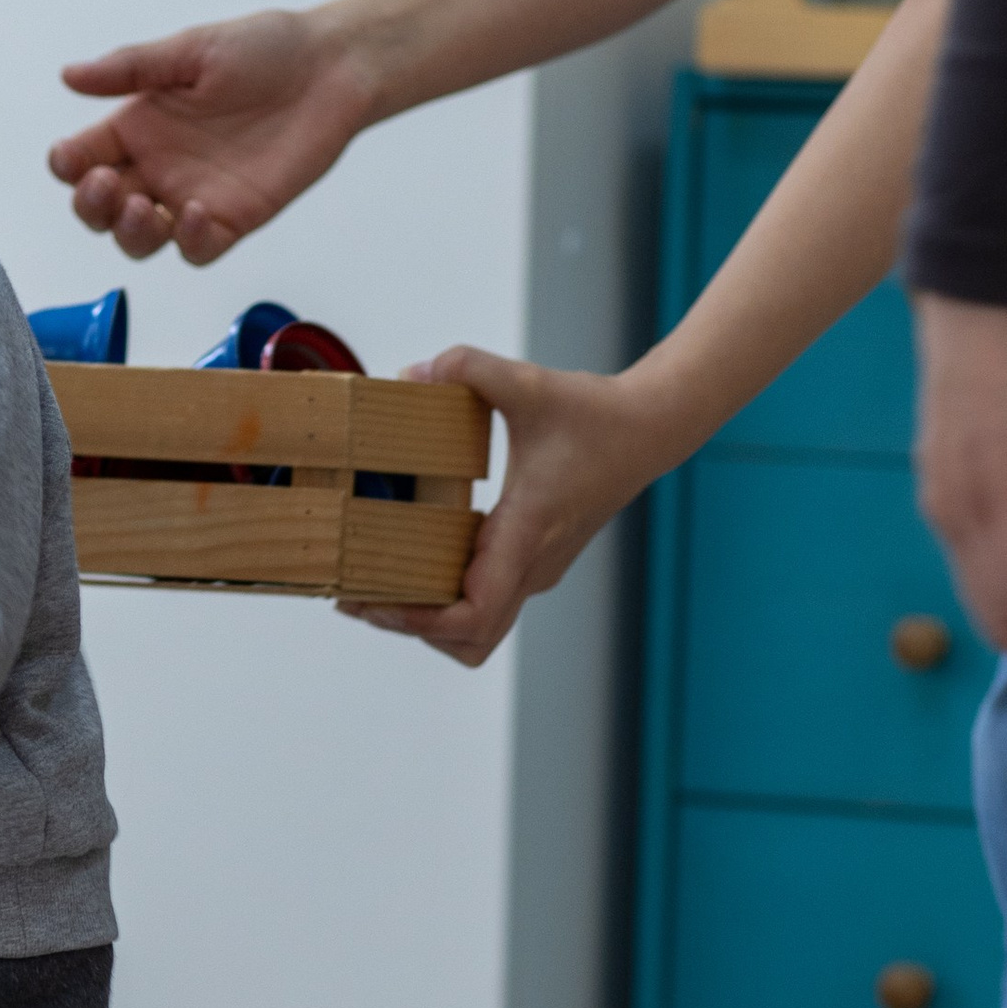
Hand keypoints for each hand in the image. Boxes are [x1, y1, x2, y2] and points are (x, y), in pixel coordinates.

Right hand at [51, 12, 376, 263]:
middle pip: (100, 209)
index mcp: (139, 124)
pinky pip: (197, 249)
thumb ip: (133, 68)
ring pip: (141, 239)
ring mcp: (193, 196)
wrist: (332, 68)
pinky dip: (186, 241)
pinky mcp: (234, 218)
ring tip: (142, 207)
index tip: (71, 158)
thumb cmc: (265, 49)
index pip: (83, 157)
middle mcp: (159, 166)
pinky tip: (194, 213)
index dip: (67, 165)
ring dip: (129, 233)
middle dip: (92, 206)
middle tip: (108, 185)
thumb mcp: (192, 50)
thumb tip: (69, 75)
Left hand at [343, 348, 675, 665]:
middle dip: (409, 626)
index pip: (473, 615)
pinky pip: (485, 602)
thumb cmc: (595, 414)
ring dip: (429, 621)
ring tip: (377, 587)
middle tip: (357, 597)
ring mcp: (536, 569)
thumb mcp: (526, 382)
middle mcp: (532, 565)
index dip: (419, 622)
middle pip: (468, 640)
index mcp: (526, 535)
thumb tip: (411, 373)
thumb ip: (468, 367)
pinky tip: (412, 561)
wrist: (649, 428)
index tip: (373, 601)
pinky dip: (447, 599)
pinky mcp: (535, 560)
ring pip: (478, 630)